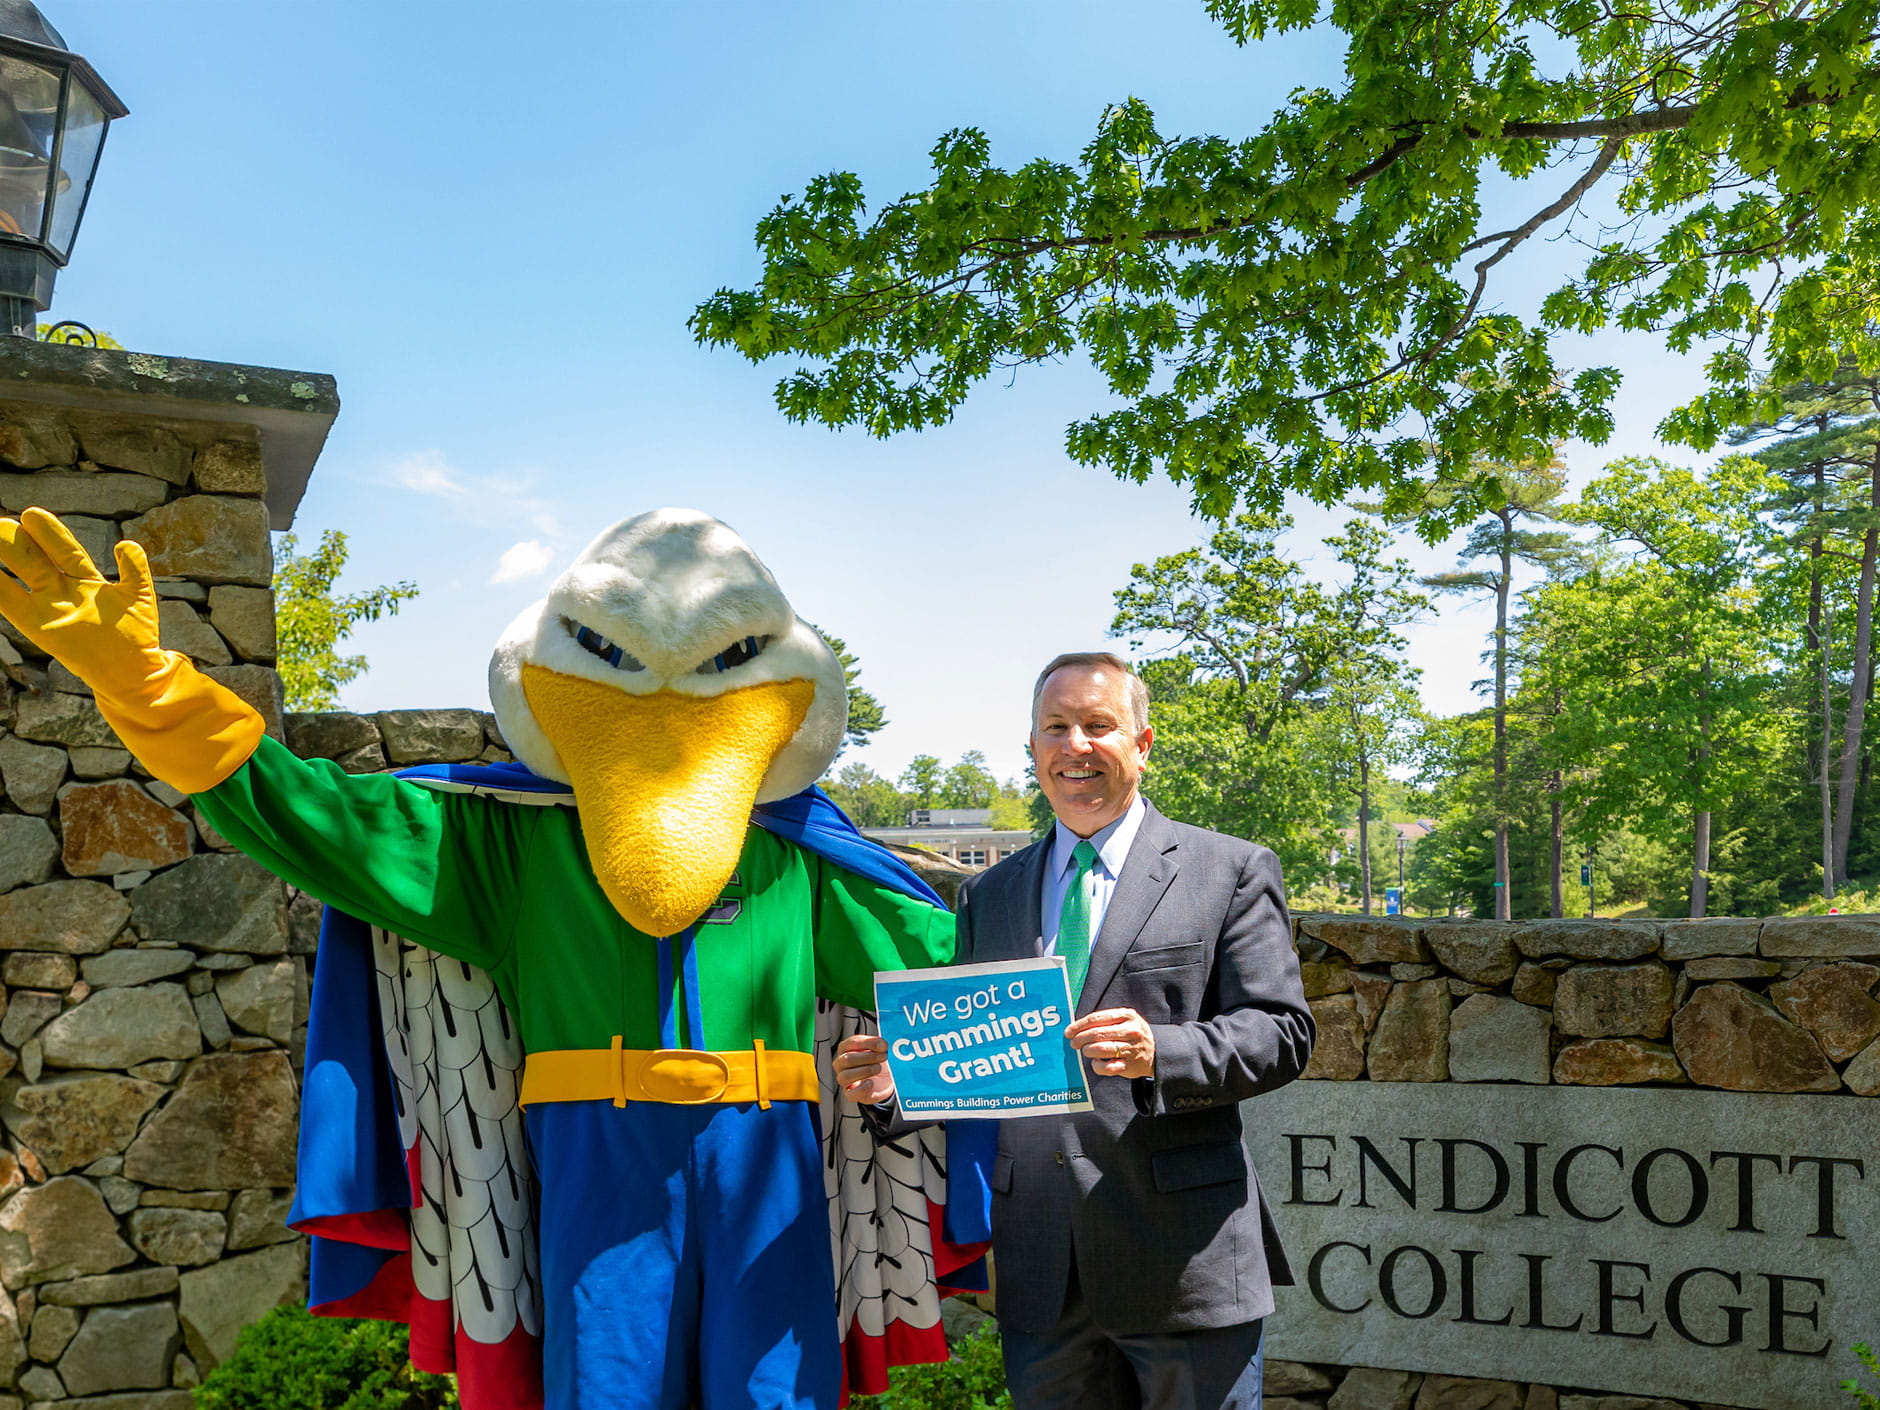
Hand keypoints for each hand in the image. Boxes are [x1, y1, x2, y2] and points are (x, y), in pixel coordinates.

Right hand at [0, 508, 162, 694]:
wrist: (133, 671)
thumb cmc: (135, 632)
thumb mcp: (138, 595)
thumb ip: (134, 569)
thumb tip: (126, 545)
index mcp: (83, 578)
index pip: (62, 549)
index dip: (48, 533)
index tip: (31, 514)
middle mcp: (61, 590)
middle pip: (33, 558)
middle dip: (15, 540)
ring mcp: (50, 608)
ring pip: (20, 576)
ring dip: (4, 557)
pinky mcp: (41, 630)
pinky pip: (8, 604)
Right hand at [833, 1033, 895, 1104]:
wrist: (886, 1079)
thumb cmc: (879, 1061)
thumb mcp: (880, 1050)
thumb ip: (880, 1045)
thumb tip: (882, 1044)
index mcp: (846, 1049)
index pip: (851, 1043)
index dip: (868, 1043)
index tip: (882, 1045)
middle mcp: (841, 1064)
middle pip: (847, 1059)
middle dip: (868, 1057)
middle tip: (883, 1056)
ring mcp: (844, 1080)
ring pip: (846, 1076)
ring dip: (865, 1071)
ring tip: (878, 1068)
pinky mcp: (851, 1094)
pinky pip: (851, 1094)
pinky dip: (862, 1088)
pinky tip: (871, 1083)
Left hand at [1067, 1008, 1155, 1079]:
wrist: (1156, 1051)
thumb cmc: (1132, 1033)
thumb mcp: (1124, 1019)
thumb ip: (1104, 1020)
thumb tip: (1076, 1028)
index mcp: (1127, 1015)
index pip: (1096, 1018)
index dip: (1079, 1026)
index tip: (1069, 1031)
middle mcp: (1130, 1031)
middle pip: (1097, 1034)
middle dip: (1080, 1039)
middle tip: (1073, 1043)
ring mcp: (1131, 1049)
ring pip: (1100, 1050)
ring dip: (1088, 1051)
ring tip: (1086, 1051)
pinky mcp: (1130, 1066)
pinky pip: (1107, 1068)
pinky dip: (1097, 1066)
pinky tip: (1097, 1062)